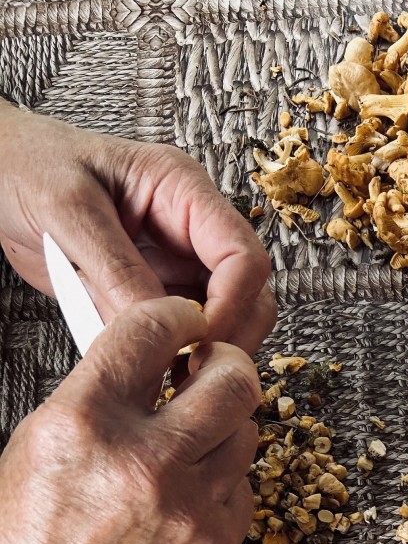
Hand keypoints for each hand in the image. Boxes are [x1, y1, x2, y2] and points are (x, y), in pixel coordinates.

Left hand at [0, 103, 275, 352]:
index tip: (203, 340)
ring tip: (170, 379)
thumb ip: (116, 267)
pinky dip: (171, 357)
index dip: (234, 303)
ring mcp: (174, 264)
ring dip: (204, 352)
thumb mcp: (67, 208)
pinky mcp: (152, 293)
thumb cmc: (24, 165)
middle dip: (229, 335)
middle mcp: (190, 230)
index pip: (244, 255)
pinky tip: (150, 372)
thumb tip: (161, 324)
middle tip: (192, 370)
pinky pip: (178, 334)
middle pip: (248, 294)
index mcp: (182, 191)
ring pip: (223, 320)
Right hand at [0, 296, 259, 543]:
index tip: (183, 321)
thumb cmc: (30, 538)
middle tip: (211, 372)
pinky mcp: (218, 538)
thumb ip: (101, 393)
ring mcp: (188, 503)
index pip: (153, 329)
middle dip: (226, 365)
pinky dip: (224, 478)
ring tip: (191, 440)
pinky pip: (244, 481)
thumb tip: (154, 354)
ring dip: (225, 425)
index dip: (176, 316)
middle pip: (232, 376)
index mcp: (83, 423)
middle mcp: (142, 459)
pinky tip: (189, 490)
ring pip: (247, 429)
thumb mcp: (41, 443)